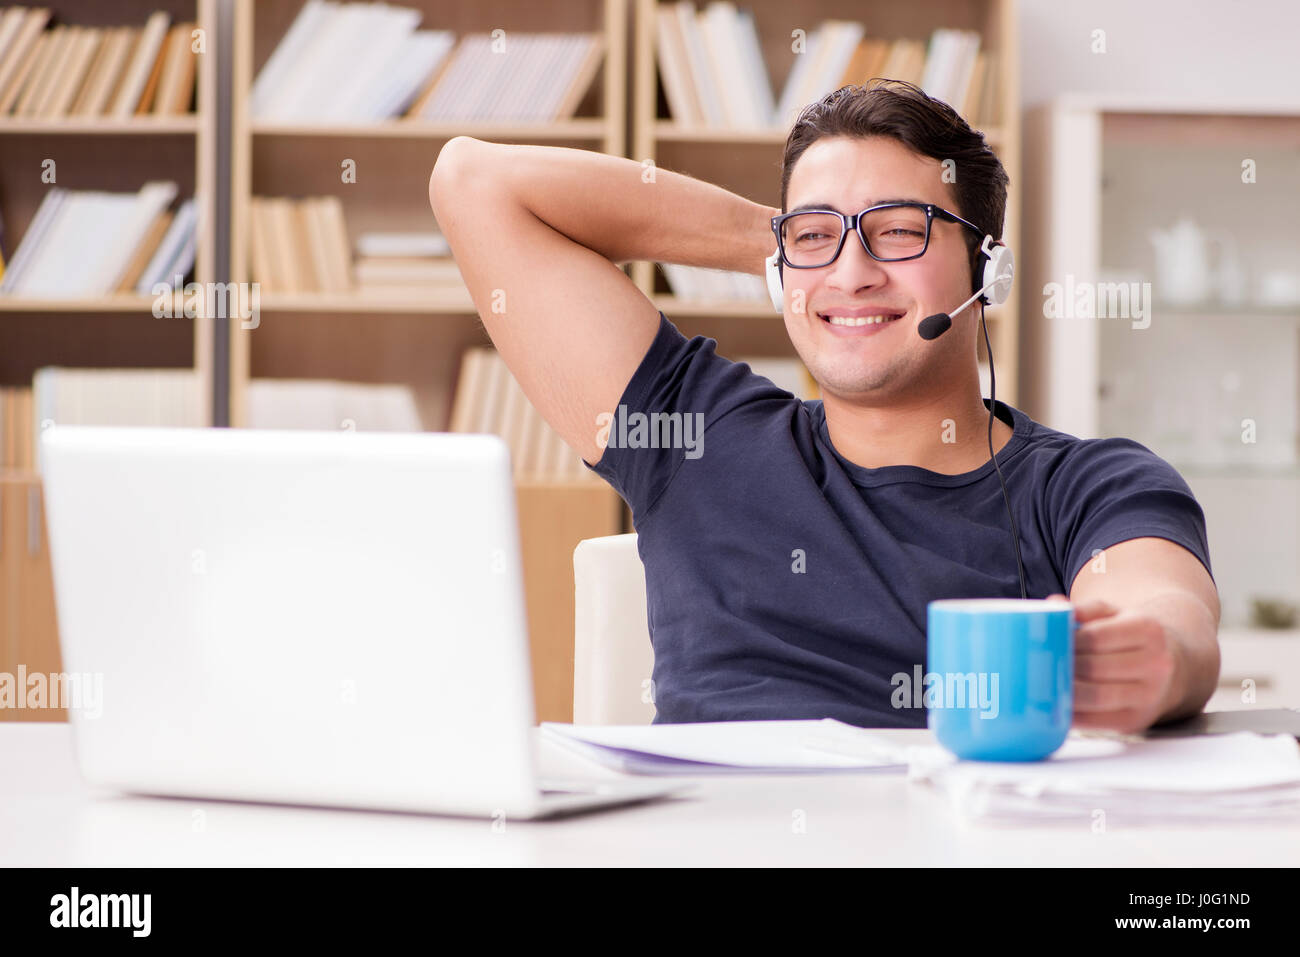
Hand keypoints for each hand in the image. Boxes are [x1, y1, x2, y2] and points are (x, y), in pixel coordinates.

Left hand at [1046, 593, 1183, 733]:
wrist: (1169, 668)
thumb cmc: (1129, 638)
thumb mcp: (1114, 614)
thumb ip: (1084, 609)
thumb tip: (1053, 606)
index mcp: (1148, 631)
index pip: (1096, 637)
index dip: (1066, 641)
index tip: (1045, 642)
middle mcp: (1156, 664)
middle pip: (1093, 668)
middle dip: (1060, 666)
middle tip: (1033, 664)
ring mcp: (1149, 696)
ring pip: (1095, 697)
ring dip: (1062, 691)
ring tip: (1038, 683)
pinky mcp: (1137, 720)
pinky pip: (1096, 721)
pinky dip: (1070, 714)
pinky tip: (1052, 704)